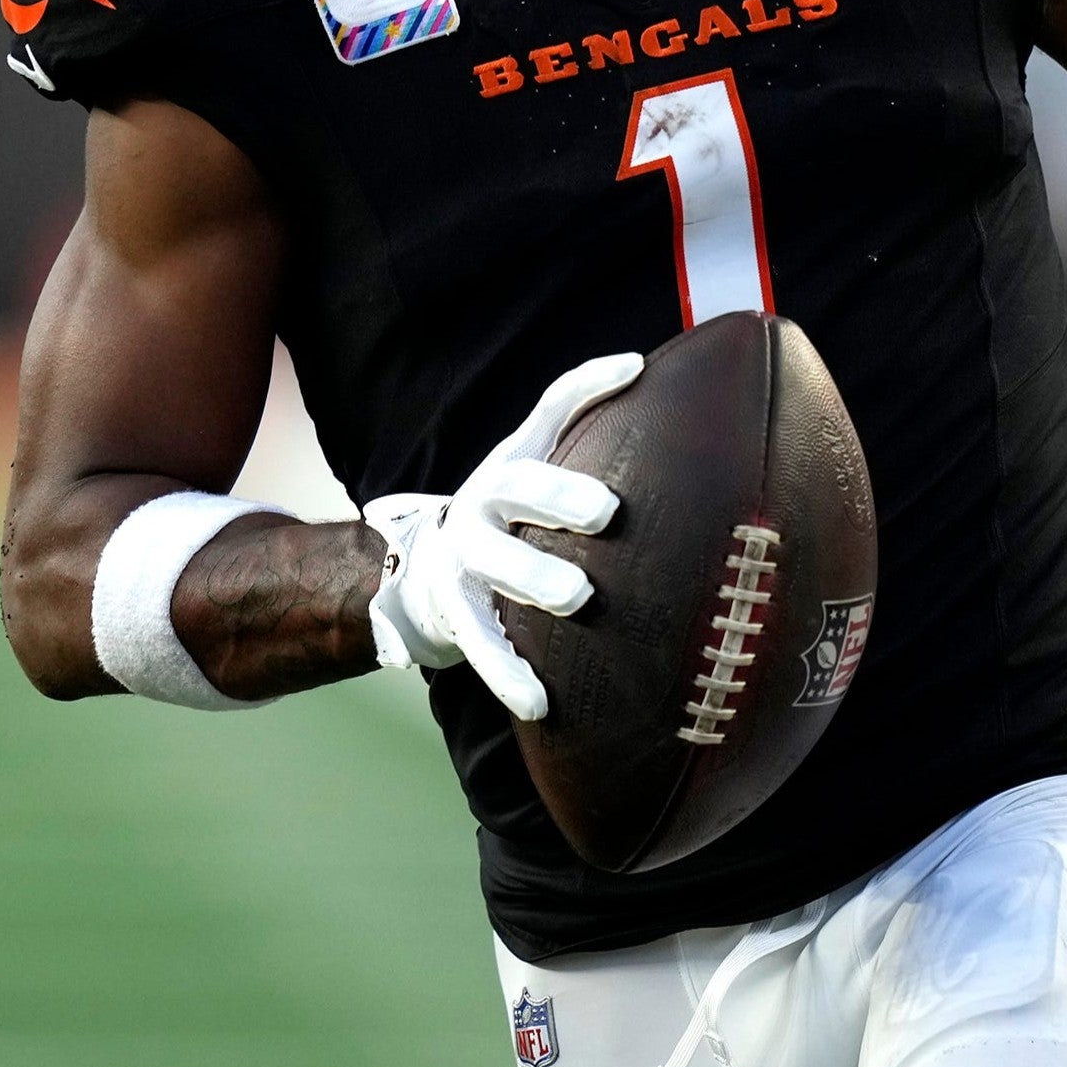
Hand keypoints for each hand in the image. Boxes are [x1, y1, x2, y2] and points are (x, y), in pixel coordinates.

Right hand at [362, 353, 640, 720]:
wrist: (426, 569)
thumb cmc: (509, 506)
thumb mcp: (532, 450)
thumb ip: (577, 405)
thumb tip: (640, 363)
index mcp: (508, 466)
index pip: (545, 420)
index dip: (586, 394)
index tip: (632, 383)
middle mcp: (481, 508)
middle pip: (514, 493)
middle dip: (557, 497)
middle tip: (606, 512)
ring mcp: (465, 566)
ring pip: (494, 573)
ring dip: (533, 581)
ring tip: (576, 596)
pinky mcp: (460, 621)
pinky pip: (484, 650)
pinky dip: (510, 677)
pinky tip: (540, 702)